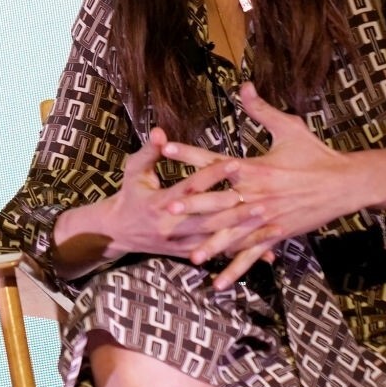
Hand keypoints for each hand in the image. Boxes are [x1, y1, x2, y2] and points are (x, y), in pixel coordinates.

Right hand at [55, 125, 270, 279]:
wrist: (117, 232)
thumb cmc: (130, 195)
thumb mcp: (133, 171)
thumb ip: (150, 152)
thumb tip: (161, 132)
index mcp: (159, 203)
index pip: (191, 188)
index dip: (213, 175)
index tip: (236, 162)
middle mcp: (170, 226)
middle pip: (208, 219)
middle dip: (235, 210)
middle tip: (261, 200)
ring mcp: (180, 243)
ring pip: (217, 240)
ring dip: (244, 233)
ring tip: (268, 221)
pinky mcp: (188, 254)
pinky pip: (219, 254)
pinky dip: (243, 251)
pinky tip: (267, 248)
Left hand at [161, 83, 385, 288]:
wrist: (347, 183)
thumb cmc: (316, 154)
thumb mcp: (290, 128)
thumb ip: (261, 110)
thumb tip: (244, 85)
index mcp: (256, 168)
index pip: (217, 160)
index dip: (190, 154)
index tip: (165, 148)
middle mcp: (258, 195)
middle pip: (219, 201)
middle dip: (192, 206)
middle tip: (165, 209)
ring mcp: (267, 218)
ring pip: (234, 234)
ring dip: (211, 245)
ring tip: (189, 255)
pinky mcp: (276, 235)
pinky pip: (252, 254)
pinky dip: (235, 269)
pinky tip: (218, 282)